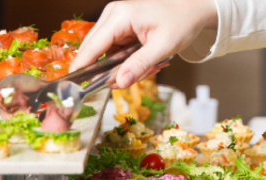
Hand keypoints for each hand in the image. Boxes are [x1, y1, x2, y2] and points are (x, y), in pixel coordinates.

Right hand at [70, 0, 217, 88]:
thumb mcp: (163, 47)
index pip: (92, 46)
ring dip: (120, 67)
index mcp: (120, 16)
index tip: (73, 85)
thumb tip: (120, 82)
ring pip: (104, 53)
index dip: (82, 66)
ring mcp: (114, 21)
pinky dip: (125, 62)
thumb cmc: (180, 22)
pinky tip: (144, 63)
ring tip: (146, 69)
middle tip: (124, 83)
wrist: (191, 9)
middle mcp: (112, 15)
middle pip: (94, 50)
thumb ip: (140, 65)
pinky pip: (113, 51)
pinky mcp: (119, 28)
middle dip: (107, 71)